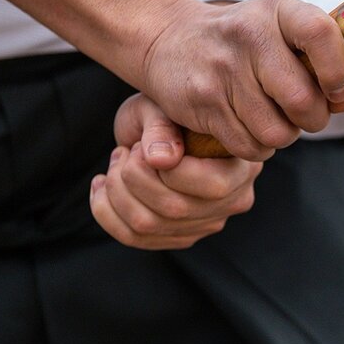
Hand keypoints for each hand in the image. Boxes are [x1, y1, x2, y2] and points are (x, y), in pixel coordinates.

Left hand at [90, 94, 262, 249]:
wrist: (157, 120)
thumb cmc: (166, 107)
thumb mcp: (162, 105)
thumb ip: (162, 128)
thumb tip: (161, 160)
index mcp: (243, 163)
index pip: (212, 185)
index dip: (167, 168)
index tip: (145, 144)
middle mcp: (234, 199)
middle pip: (175, 209)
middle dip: (132, 178)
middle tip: (125, 152)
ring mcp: (207, 222)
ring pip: (148, 226)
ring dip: (116, 192)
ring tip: (116, 163)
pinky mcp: (179, 235)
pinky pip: (134, 238)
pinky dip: (106, 212)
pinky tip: (101, 186)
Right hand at [142, 0, 343, 160]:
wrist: (169, 39)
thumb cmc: (242, 39)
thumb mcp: (279, 29)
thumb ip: (319, 58)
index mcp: (277, 10)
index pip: (321, 33)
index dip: (338, 71)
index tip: (337, 91)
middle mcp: (249, 35)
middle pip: (302, 100)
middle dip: (312, 119)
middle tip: (303, 114)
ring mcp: (222, 68)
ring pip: (276, 132)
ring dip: (283, 136)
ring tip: (272, 119)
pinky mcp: (202, 101)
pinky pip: (248, 146)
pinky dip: (256, 147)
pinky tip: (248, 127)